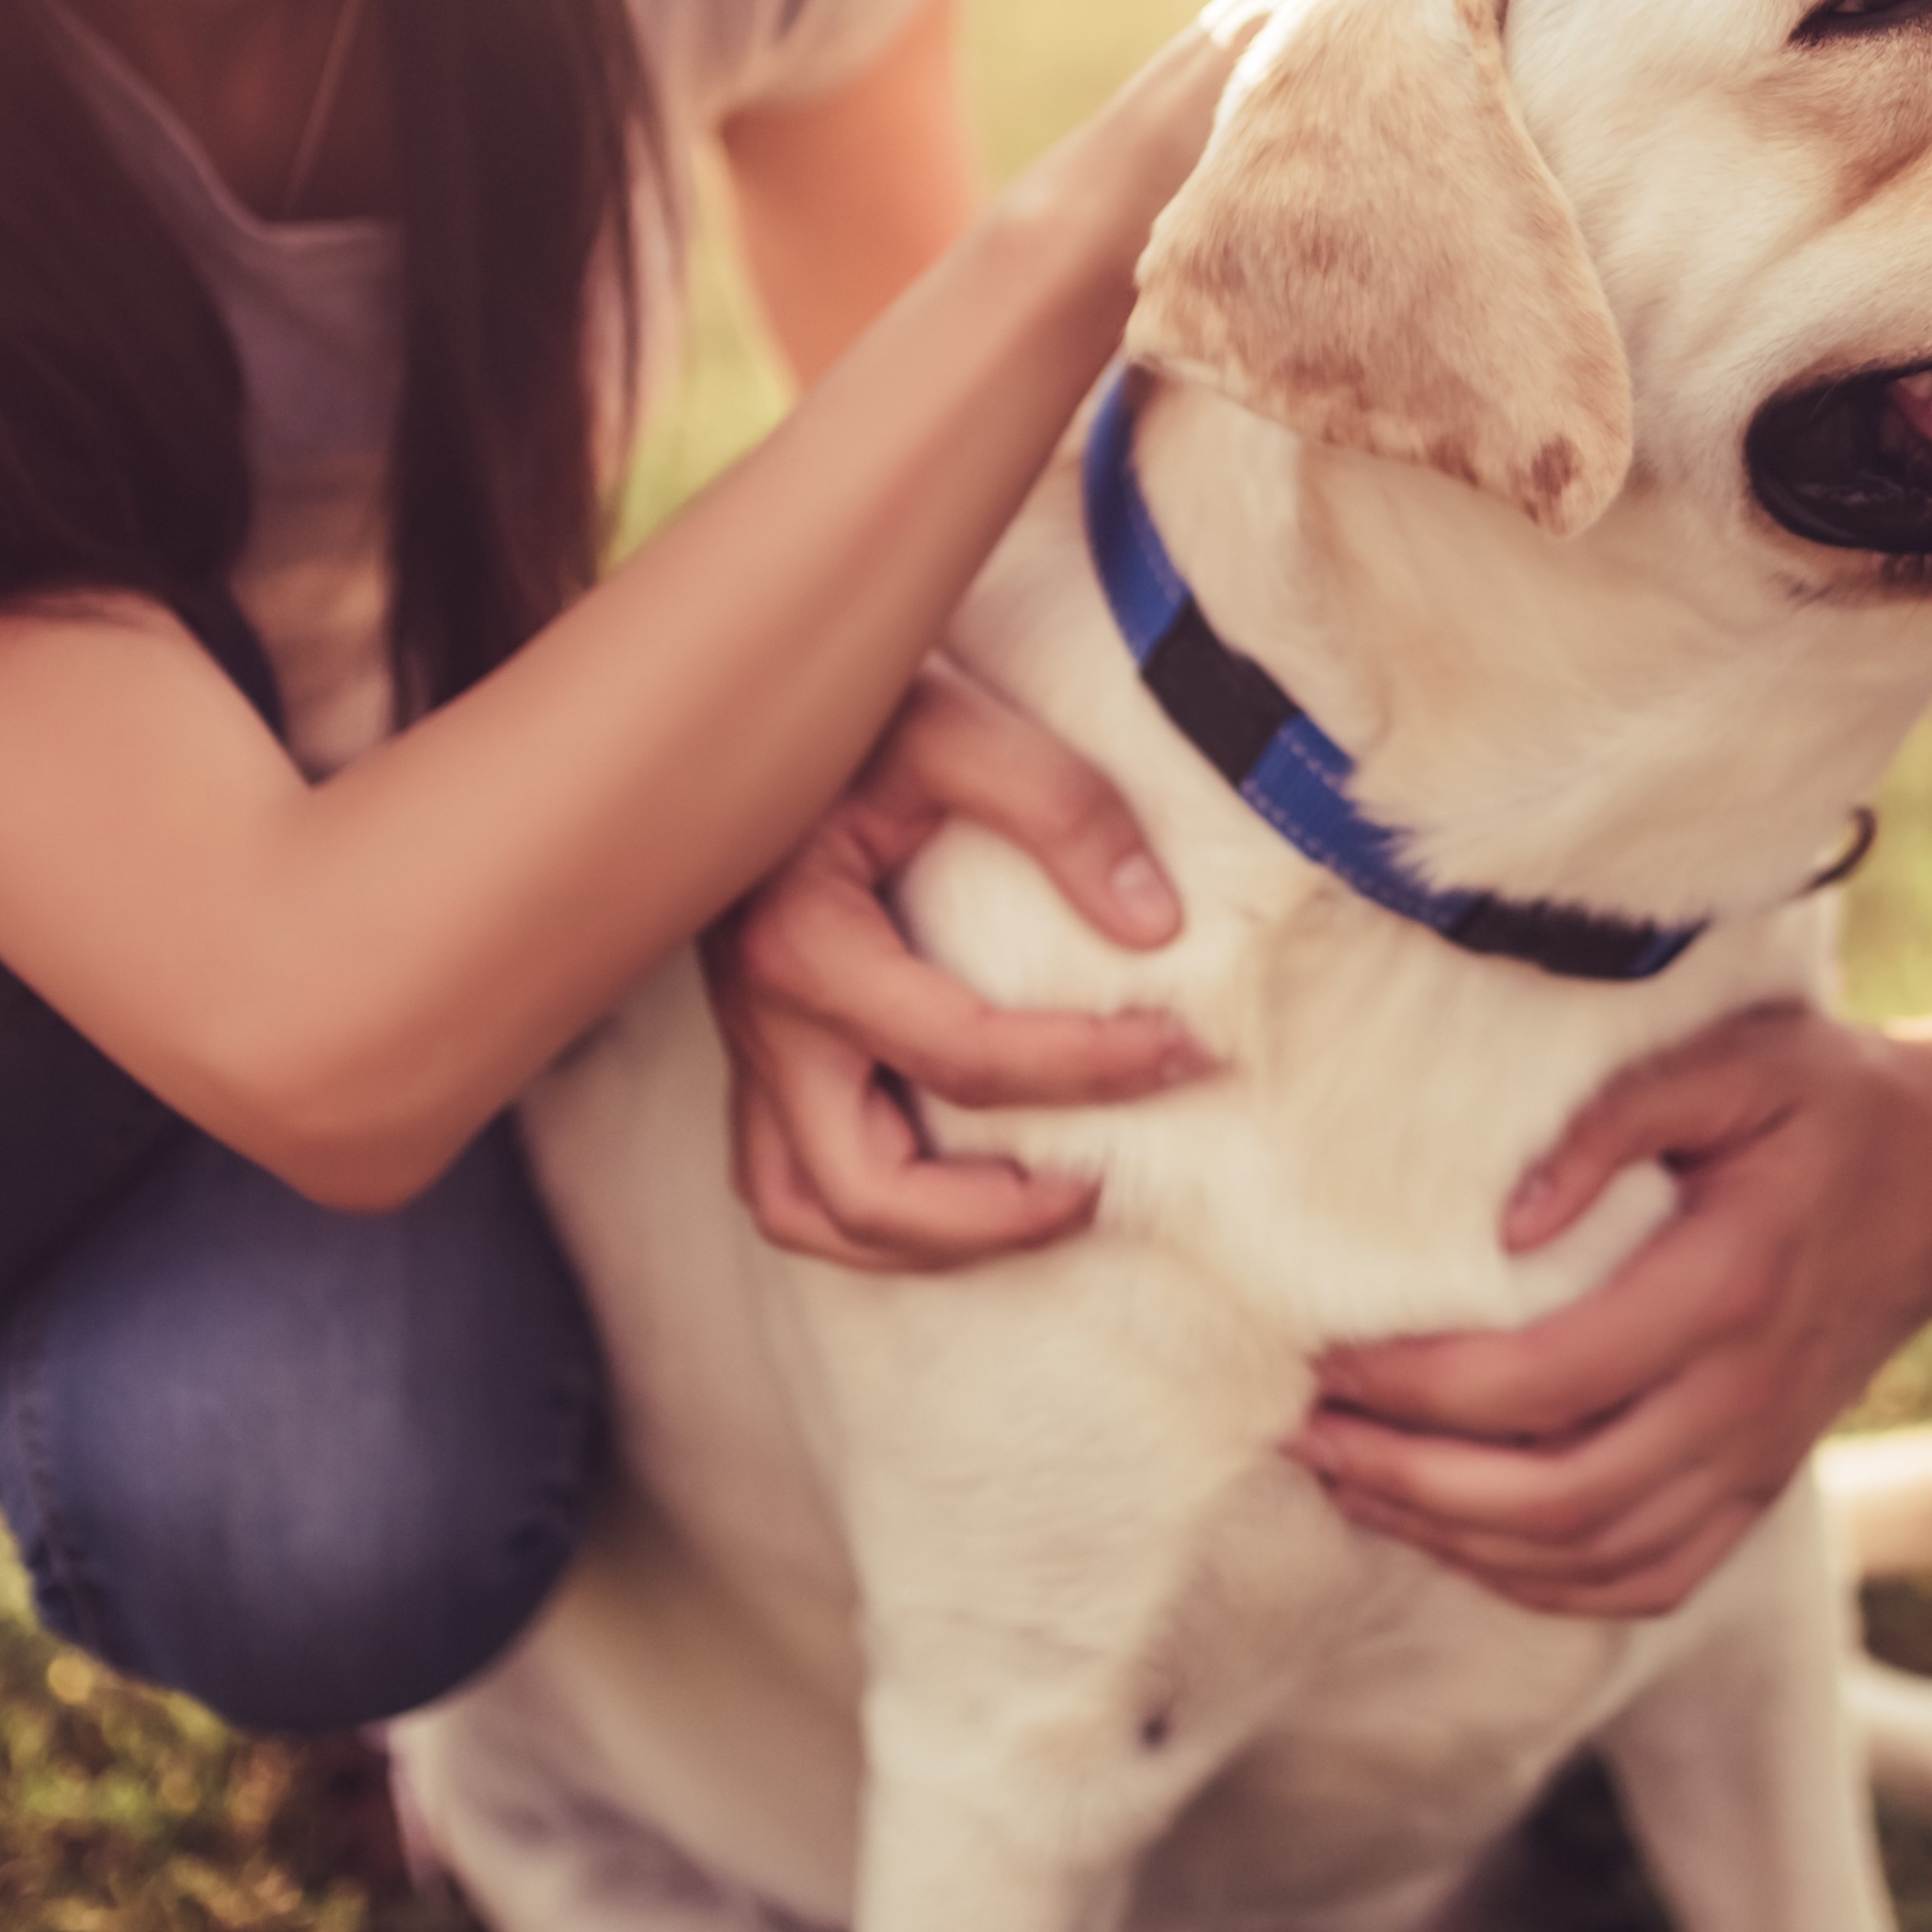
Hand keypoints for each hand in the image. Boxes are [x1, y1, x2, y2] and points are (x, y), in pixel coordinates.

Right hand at [710, 660, 1210, 1269]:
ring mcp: (747, 1041)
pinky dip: (867, 1205)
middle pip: (862, 1188)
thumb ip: (1064, 812)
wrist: (745, 693)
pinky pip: (788, 1170)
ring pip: (804, 1206)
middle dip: (994, 1214)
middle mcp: (760, 1015)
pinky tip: (955, 1177)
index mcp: (802, 942)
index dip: (1088, 1069)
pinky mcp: (754, 1045)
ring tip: (1035, 1206)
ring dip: (920, 1237)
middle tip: (1103, 1184)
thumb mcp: (964, 728)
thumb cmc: (859, 708)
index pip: (963, 1057)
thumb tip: (1155, 927)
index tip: (1185, 1049)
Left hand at [1289, 1003, 1931, 1617]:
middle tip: (1309, 1435)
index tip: (1328, 1355)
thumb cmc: (1828, 1102)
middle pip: (1557, 1496)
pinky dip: (1543, 1583)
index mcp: (1729, 1285)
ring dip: (1458, 1541)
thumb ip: (1614, 1119)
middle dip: (1412, 1483)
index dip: (1420, 1386)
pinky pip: (1646, 1579)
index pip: (1547, 1378)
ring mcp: (1757, 1458)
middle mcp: (1745, 1395)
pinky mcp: (1761, 1488)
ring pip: (1592, 1558)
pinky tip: (1460, 1540)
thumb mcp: (1734, 1057)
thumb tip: (1502, 1221)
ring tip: (1354, 1484)